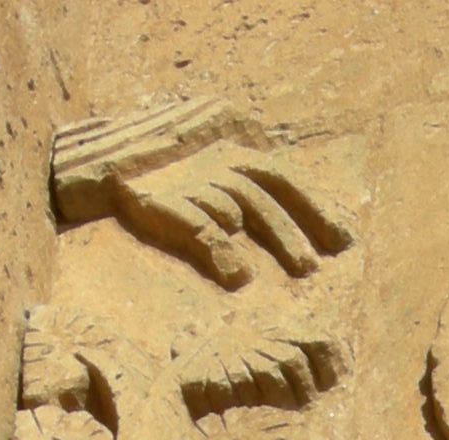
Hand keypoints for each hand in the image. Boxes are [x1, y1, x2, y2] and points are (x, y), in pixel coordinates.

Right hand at [112, 144, 353, 288]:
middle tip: (320, 264)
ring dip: (280, 235)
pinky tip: (241, 277)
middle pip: (268, 193)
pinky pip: (202, 226)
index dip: (316, 205)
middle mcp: (217, 162)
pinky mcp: (165, 201)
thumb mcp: (210, 179)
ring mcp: (194, 179)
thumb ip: (249, 198)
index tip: (345, 238)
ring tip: (304, 267)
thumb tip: (291, 236)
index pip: (282, 176)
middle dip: (297, 228)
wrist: (103, 162)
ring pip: (245, 206)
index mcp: (231, 153)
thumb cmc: (167, 178)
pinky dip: (223, 251)